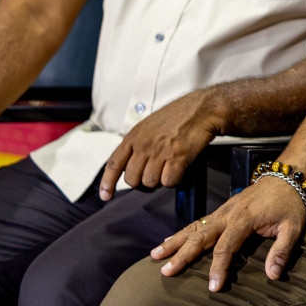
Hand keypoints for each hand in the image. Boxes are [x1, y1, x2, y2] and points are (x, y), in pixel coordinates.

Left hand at [99, 91, 221, 199]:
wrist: (200, 110)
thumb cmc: (177, 117)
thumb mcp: (148, 126)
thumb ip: (137, 144)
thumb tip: (131, 166)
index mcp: (134, 136)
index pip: (114, 163)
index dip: (107, 182)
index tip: (105, 195)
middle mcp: (144, 145)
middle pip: (132, 179)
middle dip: (141, 182)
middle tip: (152, 175)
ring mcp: (160, 152)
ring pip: (150, 183)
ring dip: (159, 180)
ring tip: (168, 167)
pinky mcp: (177, 158)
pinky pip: (169, 182)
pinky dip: (174, 179)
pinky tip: (179, 167)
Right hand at [150, 176, 305, 290]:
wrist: (285, 177)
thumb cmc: (289, 204)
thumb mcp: (293, 227)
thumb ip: (281, 251)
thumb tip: (272, 275)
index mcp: (244, 219)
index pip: (225, 247)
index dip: (218, 268)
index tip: (213, 287)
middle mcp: (228, 214)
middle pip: (200, 236)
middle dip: (182, 255)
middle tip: (166, 271)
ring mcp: (222, 211)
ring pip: (194, 228)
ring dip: (174, 242)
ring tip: (155, 255)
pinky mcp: (222, 210)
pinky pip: (198, 223)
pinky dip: (182, 233)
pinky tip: (169, 242)